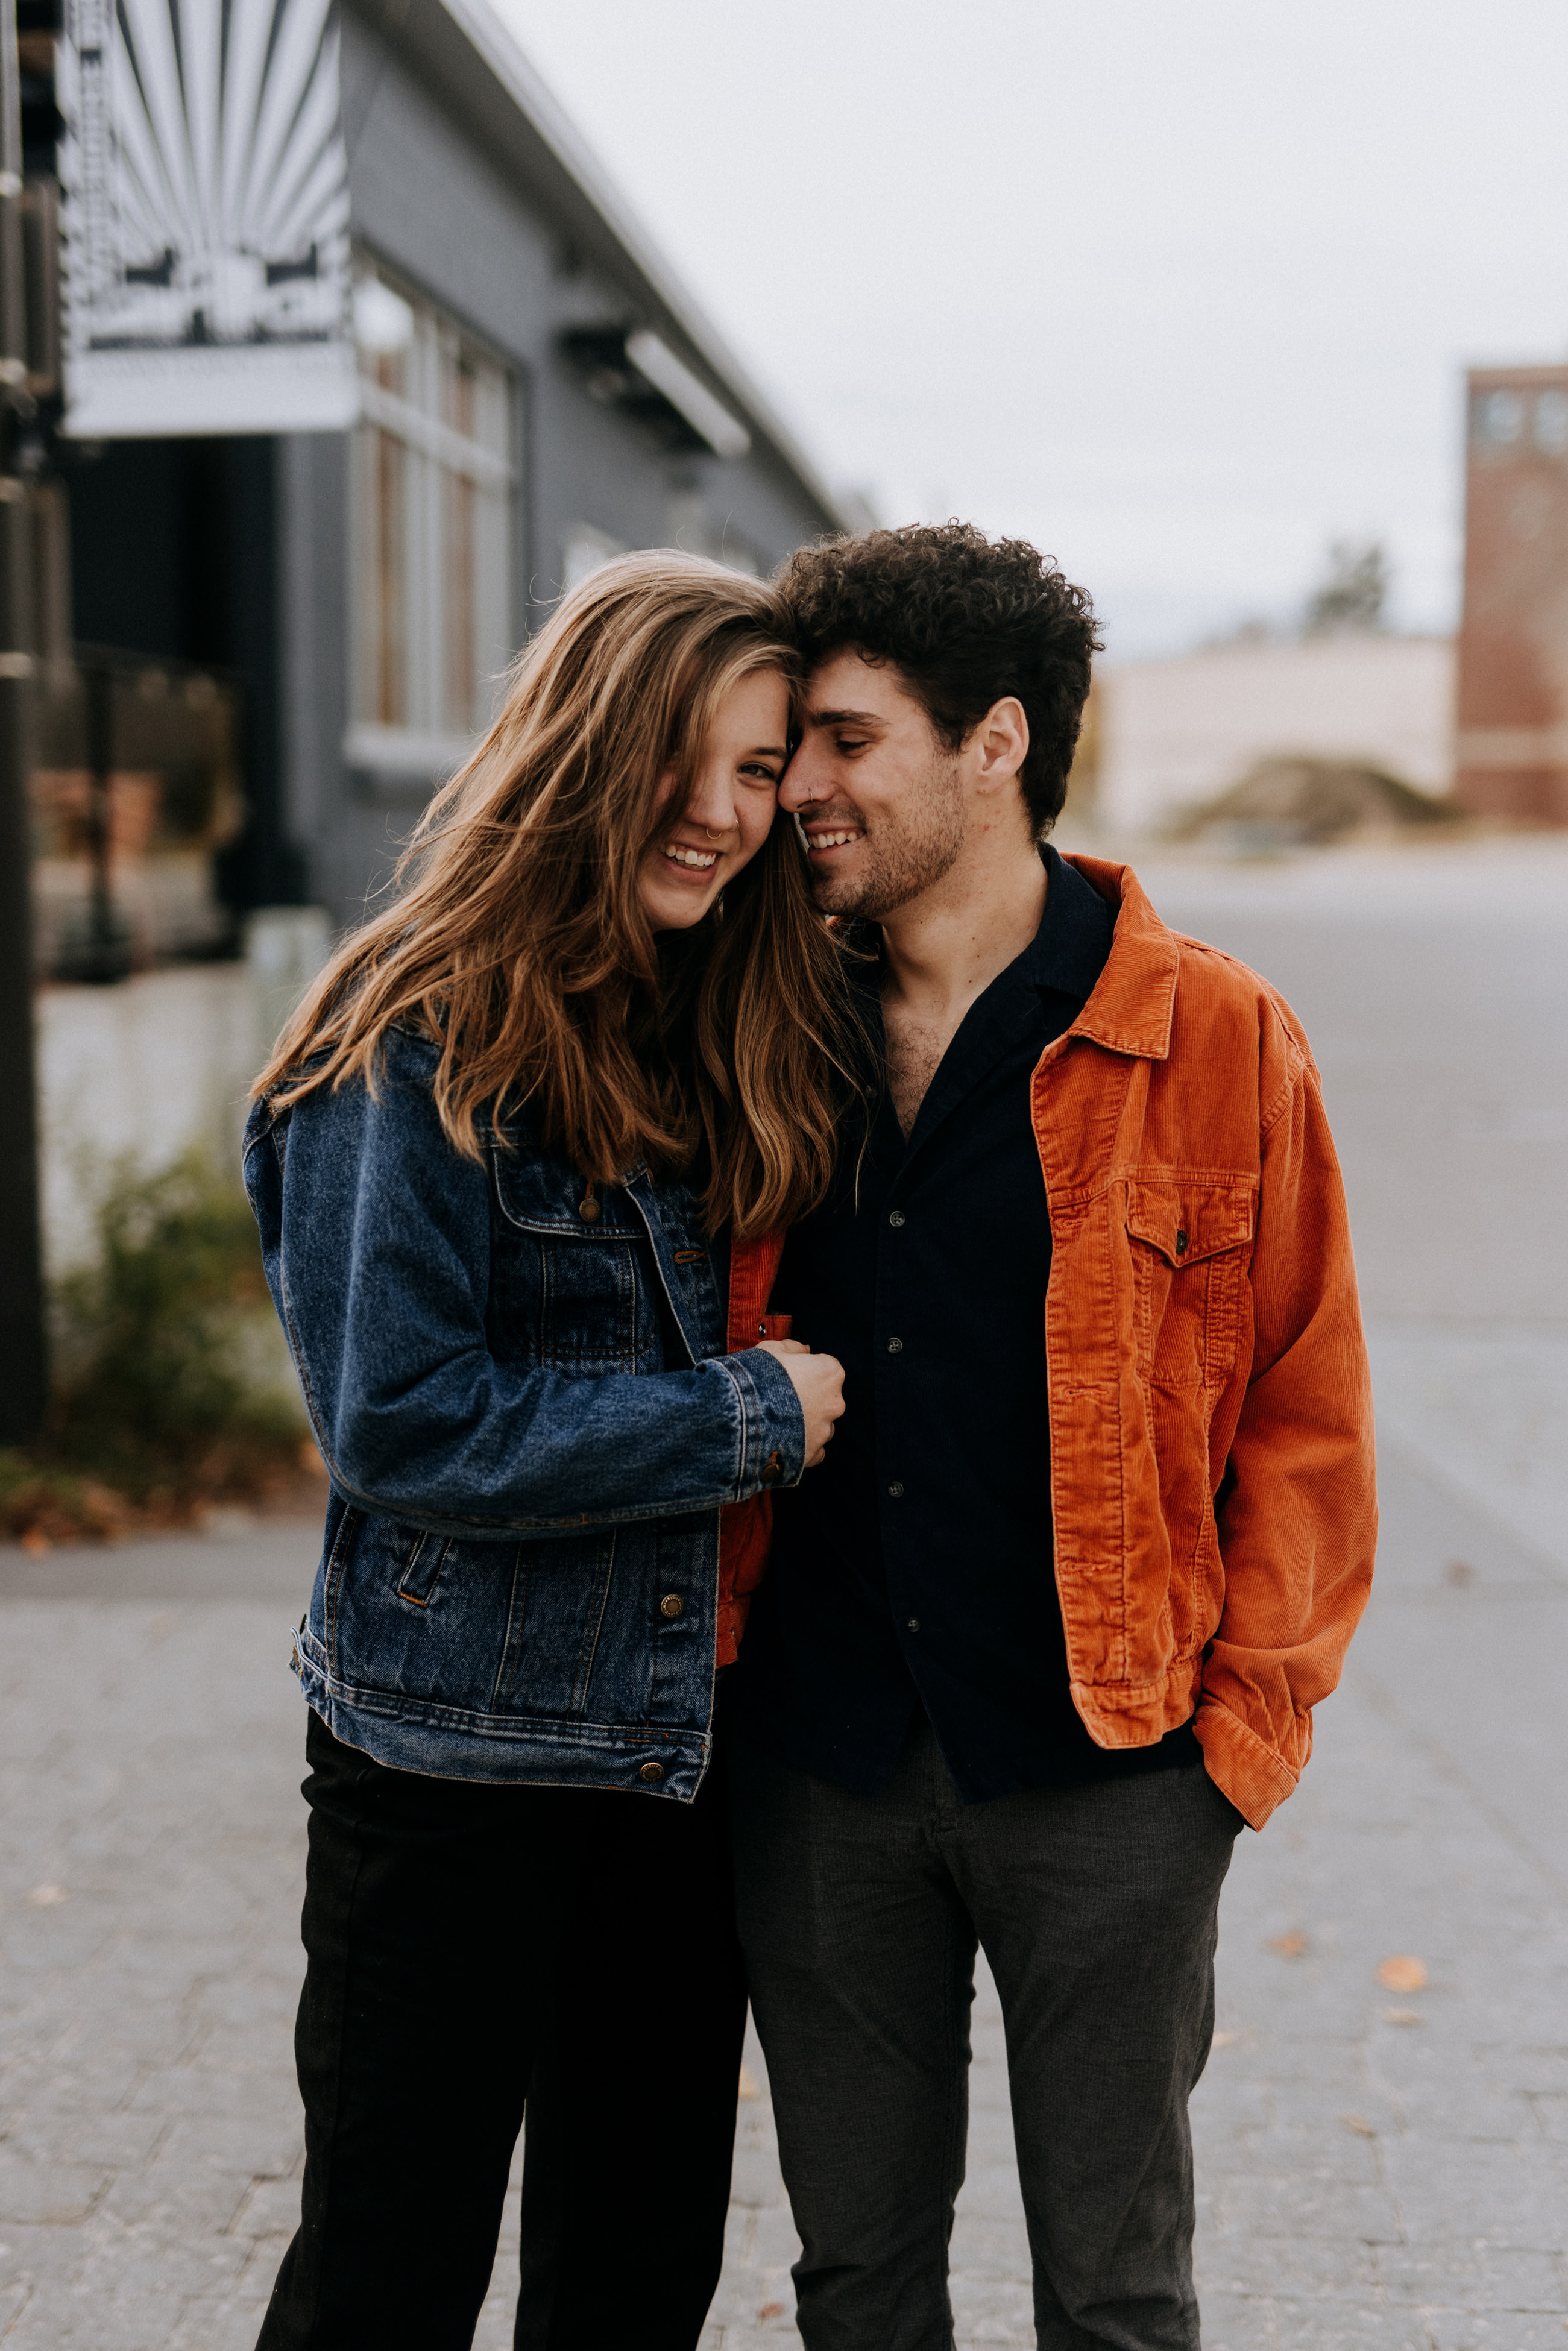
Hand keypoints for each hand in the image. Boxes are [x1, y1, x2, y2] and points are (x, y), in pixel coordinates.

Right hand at [755, 1339, 845, 1469]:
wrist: (739, 1415)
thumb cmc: (757, 1377)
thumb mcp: (772, 1349)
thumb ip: (794, 1348)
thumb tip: (805, 1350)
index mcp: (829, 1373)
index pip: (826, 1370)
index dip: (806, 1372)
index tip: (789, 1376)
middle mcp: (834, 1403)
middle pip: (826, 1399)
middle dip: (809, 1399)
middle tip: (781, 1399)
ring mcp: (824, 1430)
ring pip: (821, 1426)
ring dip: (806, 1424)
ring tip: (778, 1422)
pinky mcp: (813, 1454)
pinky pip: (814, 1451)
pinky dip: (802, 1448)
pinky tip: (783, 1442)